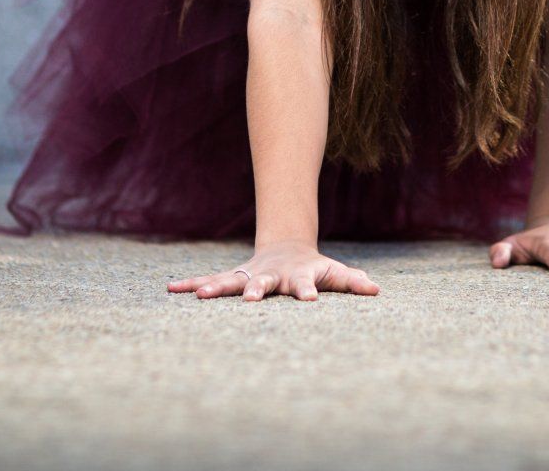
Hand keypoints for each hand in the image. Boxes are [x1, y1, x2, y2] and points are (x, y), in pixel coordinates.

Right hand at [166, 239, 380, 301]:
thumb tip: (376, 289)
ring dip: (216, 288)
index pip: (305, 284)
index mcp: (298, 276)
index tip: (311, 300)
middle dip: (255, 290)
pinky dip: (192, 284)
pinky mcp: (234, 278)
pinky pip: (211, 281)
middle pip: (263, 282)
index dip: (308, 291)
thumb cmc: (315, 268)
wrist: (287, 248)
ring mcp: (250, 275)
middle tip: (249, 299)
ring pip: (231, 281)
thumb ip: (352, 281)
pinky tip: (171, 289)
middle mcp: (271, 275)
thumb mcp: (335, 273)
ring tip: (200, 296)